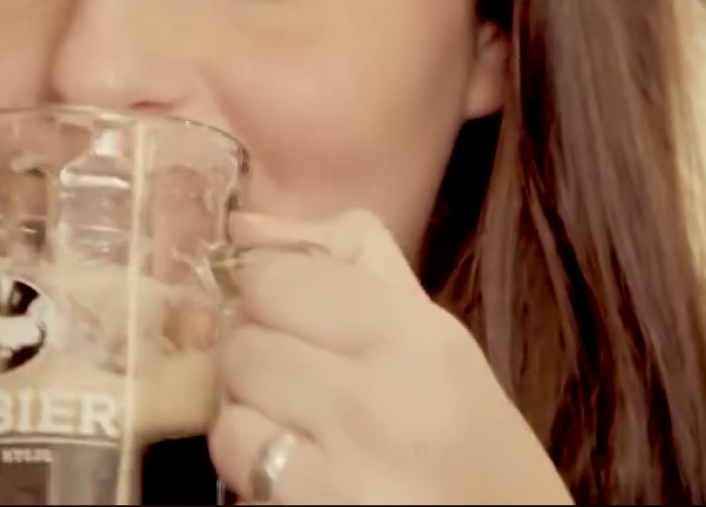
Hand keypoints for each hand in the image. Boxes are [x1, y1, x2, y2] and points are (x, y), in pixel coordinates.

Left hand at [207, 208, 573, 504]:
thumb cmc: (475, 458)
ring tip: (306, 442)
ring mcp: (351, 464)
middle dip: (258, 363)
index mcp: (420, 336)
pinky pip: (237, 465)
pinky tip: (303, 481)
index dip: (267, 298)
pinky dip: (253, 476)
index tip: (291, 323)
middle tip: (302, 394)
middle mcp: (387, 395)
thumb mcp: (439, 350)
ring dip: (252, 423)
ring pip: (230, 403)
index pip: (276, 273)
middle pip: (244, 337)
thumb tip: (247, 224)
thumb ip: (351, 269)